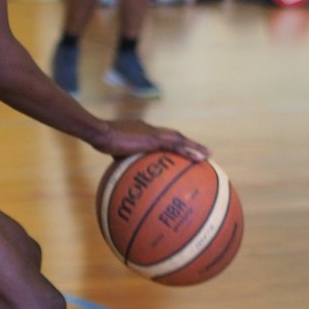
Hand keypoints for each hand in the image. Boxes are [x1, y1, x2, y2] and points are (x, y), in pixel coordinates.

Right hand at [95, 117, 209, 162]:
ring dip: (194, 146)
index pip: (161, 136)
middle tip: (202, 152)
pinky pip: (176, 145)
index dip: (172, 144)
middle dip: (188, 144)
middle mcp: (150, 129)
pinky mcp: (154, 139)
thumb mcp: (114, 153)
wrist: (100, 133)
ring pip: (179, 139)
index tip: (181, 151)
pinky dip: (189, 151)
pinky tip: (200, 158)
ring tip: (208, 155)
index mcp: (142, 130)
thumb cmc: (102, 142)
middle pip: (174, 136)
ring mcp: (153, 132)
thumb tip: (123, 180)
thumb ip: (123, 163)